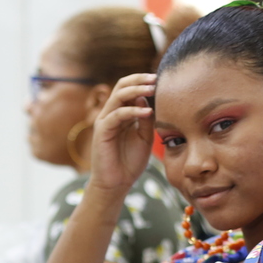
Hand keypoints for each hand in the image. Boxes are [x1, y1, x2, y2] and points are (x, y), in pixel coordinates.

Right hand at [87, 73, 156, 198]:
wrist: (116, 184)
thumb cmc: (130, 163)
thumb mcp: (145, 137)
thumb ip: (146, 119)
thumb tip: (147, 98)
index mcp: (121, 113)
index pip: (128, 88)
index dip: (143, 81)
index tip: (160, 79)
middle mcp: (110, 114)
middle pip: (121, 86)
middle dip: (139, 80)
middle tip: (156, 78)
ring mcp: (104, 122)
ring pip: (118, 96)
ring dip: (136, 90)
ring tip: (152, 89)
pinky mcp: (102, 132)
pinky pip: (117, 115)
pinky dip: (133, 111)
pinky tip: (147, 112)